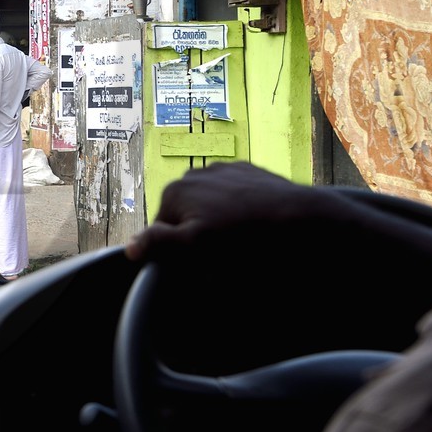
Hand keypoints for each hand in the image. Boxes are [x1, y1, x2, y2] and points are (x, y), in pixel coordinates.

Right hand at [124, 161, 348, 263]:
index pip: (162, 230)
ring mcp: (223, 169)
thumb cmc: (246, 238)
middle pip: (186, 214)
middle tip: (224, 253)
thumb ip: (159, 243)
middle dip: (199, 232)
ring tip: (244, 239)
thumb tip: (129, 247)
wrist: (302, 217)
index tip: (201, 263)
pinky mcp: (248, 171)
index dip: (179, 250)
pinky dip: (239, 208)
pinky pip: (233, 194)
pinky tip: (256, 223)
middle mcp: (193, 173)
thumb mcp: (197, 247)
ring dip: (219, 220)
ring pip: (210, 204)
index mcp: (174, 191)